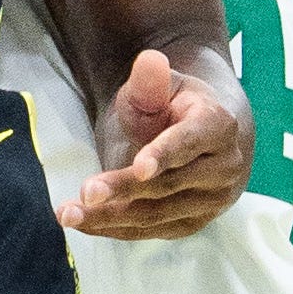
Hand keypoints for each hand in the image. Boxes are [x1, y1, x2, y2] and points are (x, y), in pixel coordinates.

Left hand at [62, 48, 252, 240]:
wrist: (203, 140)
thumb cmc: (176, 106)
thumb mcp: (163, 86)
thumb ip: (151, 80)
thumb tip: (148, 61)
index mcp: (218, 126)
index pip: (190, 142)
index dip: (164, 154)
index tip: (138, 168)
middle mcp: (222, 169)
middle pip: (168, 185)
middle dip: (123, 189)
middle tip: (86, 191)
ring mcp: (209, 203)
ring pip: (155, 215)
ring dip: (110, 217)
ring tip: (70, 213)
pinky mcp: (190, 225)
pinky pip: (149, 232)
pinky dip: (114, 229)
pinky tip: (85, 223)